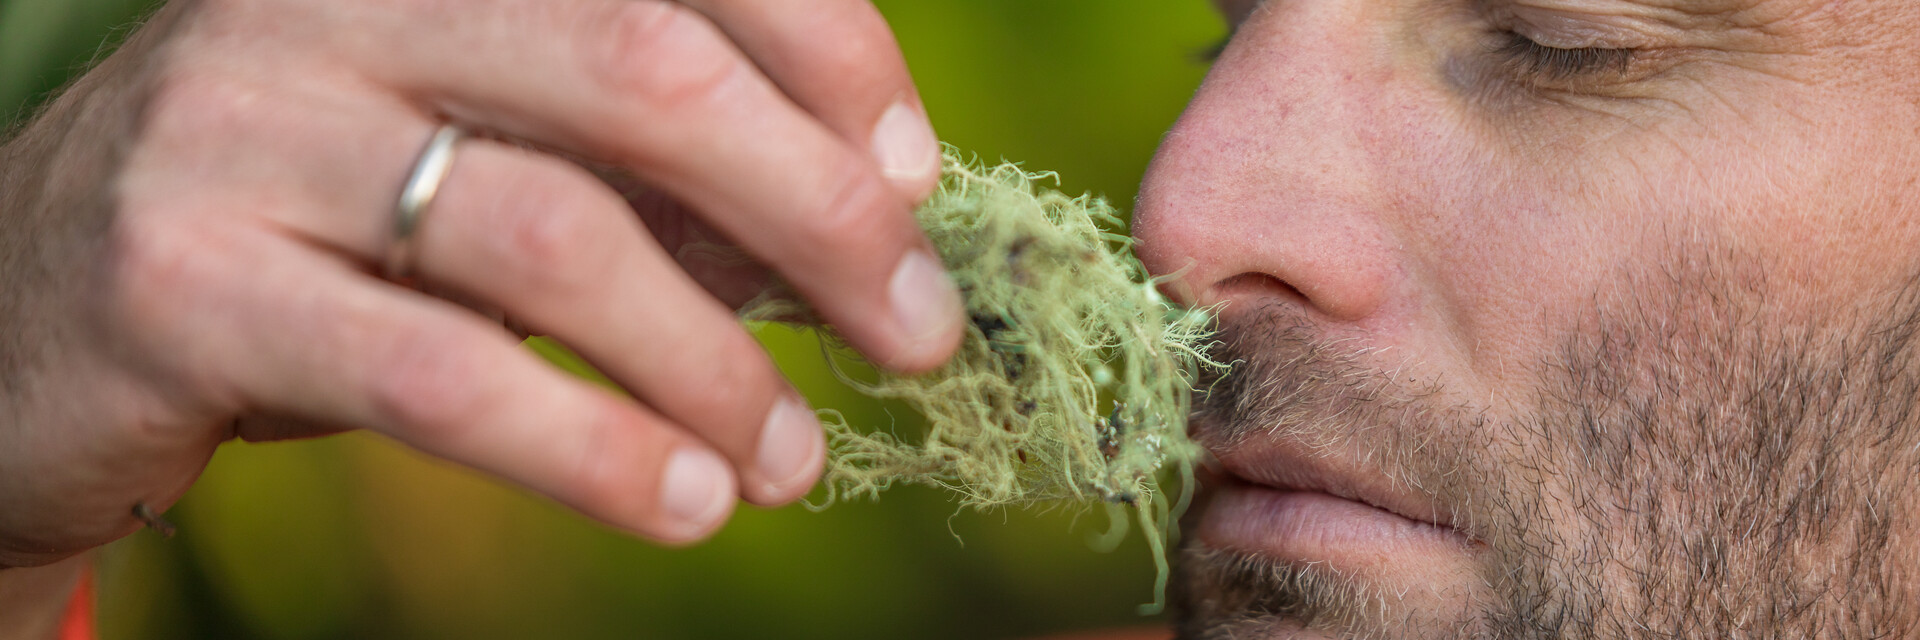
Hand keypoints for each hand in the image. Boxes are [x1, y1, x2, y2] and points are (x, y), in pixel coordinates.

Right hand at [0, 0, 963, 567]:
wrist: (25, 316)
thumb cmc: (313, 235)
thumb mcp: (486, 174)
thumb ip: (649, 186)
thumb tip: (855, 243)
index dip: (830, 55)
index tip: (917, 181)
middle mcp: (331, 3)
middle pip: (643, 72)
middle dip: (818, 210)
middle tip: (915, 334)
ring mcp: (241, 129)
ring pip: (549, 231)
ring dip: (711, 362)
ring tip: (791, 458)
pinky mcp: (179, 282)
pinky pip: (437, 372)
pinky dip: (591, 446)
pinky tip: (683, 503)